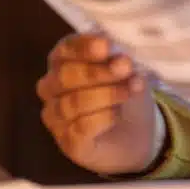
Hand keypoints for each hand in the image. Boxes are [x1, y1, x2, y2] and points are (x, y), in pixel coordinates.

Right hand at [36, 33, 164, 175]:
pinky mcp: (69, 143)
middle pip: (65, 76)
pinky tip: (120, 113)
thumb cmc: (125, 90)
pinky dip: (106, 117)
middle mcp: (51, 87)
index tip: (106, 45)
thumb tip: (120, 59)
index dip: (84, 47)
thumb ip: (119, 60)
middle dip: (99, 72)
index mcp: (63, 60)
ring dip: (108, 94)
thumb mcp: (127, 69)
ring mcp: (56, 117)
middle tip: (126, 68)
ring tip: (131, 90)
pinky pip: (82, 127)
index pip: (65, 49)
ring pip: (73, 103)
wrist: (138, 131)